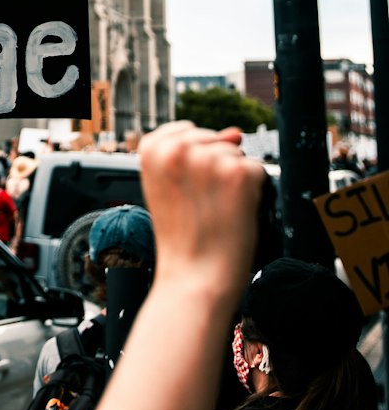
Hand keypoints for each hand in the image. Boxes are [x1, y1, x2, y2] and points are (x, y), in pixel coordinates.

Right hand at [139, 120, 263, 306]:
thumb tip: (236, 132)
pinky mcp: (239, 173)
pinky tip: (232, 214)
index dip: (194, 162)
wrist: (194, 279)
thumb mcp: (170, 186)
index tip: (186, 190)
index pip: (187, 131)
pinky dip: (252, 193)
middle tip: (201, 206)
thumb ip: (193, 153)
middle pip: (215, 141)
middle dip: (216, 169)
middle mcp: (177, 147)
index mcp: (152, 148)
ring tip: (215, 211)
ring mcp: (209, 158)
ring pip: (237, 155)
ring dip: (234, 181)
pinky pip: (257, 170)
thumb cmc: (182, 238)